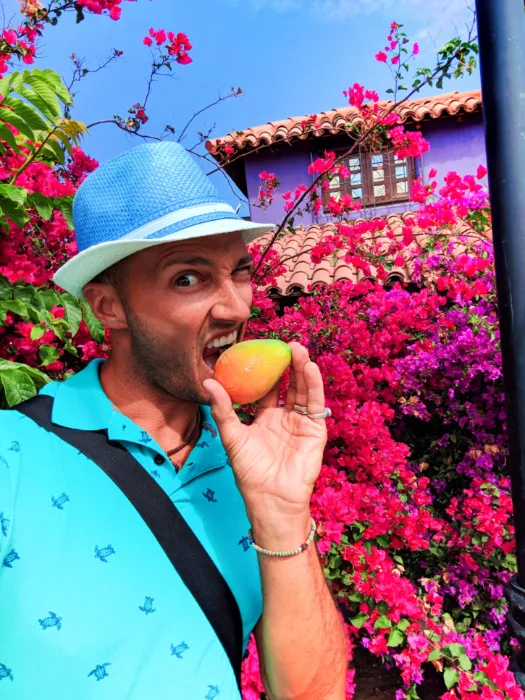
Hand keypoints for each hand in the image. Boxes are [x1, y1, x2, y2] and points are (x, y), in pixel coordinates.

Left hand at [202, 342, 327, 520]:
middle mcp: (285, 418)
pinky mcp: (316, 429)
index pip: (269, 388)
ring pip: (303, 390)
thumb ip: (223, 409)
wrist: (271, 498)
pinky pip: (315, 404)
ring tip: (297, 349)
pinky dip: (313, 385)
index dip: (266, 370)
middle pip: (289, 384)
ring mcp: (302, 423)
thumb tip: (208, 382)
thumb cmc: (250, 472)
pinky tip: (309, 368)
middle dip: (287, 364)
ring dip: (302, 369)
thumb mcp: (232, 436)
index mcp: (266, 418)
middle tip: (283, 343)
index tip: (262, 349)